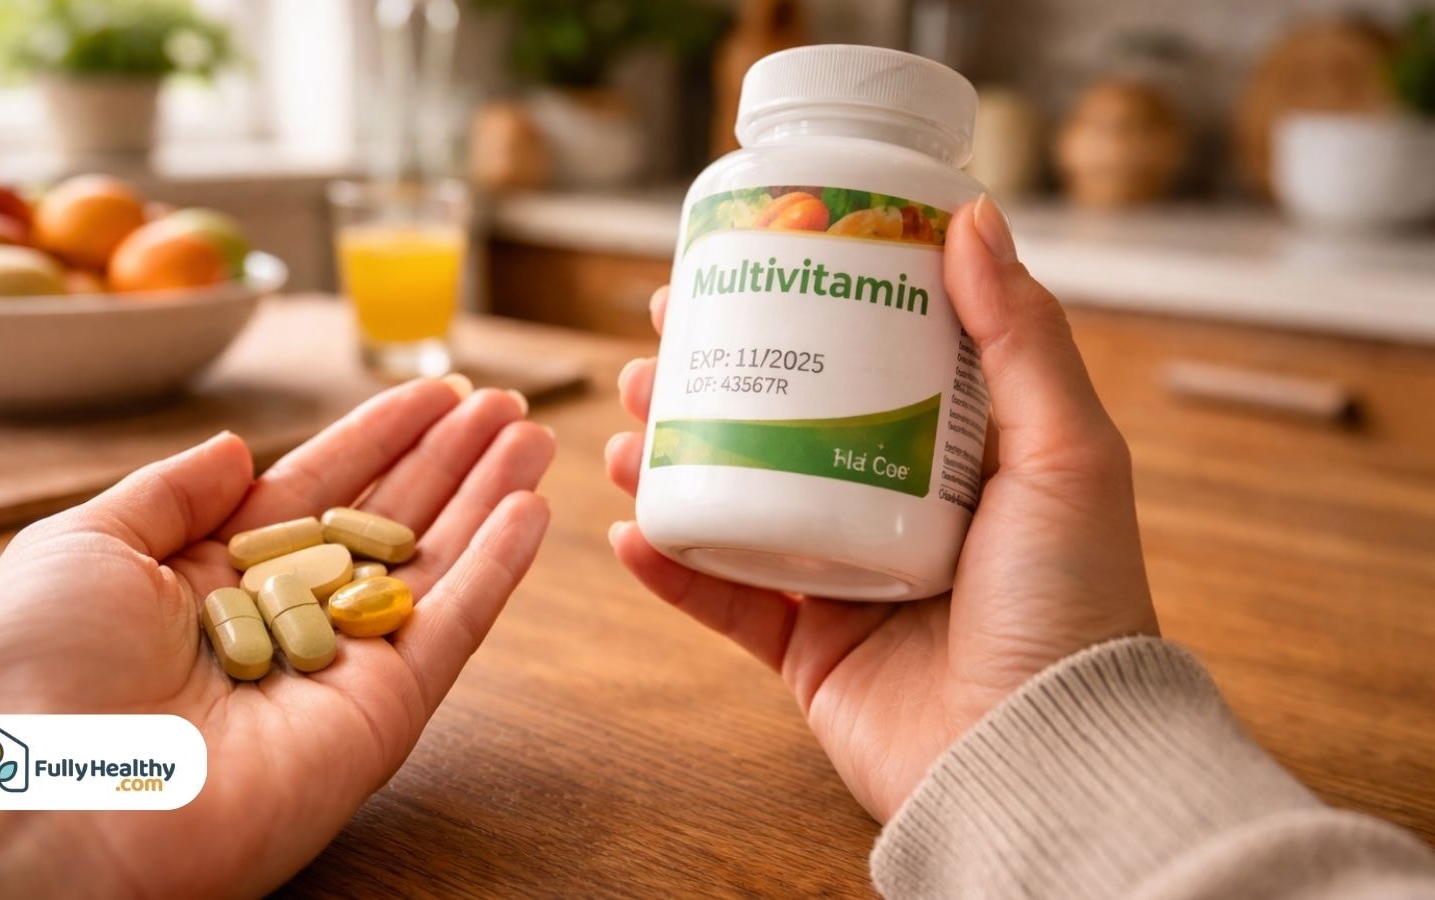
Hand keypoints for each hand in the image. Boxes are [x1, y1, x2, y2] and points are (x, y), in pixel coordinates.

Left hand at [0, 380, 553, 896]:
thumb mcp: (85, 544)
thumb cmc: (33, 672)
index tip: (433, 391)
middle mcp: (284, 619)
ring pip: (434, 566)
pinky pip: (449, 629)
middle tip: (504, 403)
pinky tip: (530, 510)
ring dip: (489, 497)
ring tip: (533, 435)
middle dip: (449, 457)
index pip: (318, 488)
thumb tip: (237, 447)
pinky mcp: (380, 715)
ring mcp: (339, 669)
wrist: (46, 800)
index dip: (379, 436)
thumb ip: (173, 492)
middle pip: (389, 520)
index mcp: (214, 577)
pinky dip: (496, 571)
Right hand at [605, 196, 1156, 821]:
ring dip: (672, 461)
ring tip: (628, 424)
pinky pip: (720, 600)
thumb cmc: (1075, 606)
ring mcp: (842, 577)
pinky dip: (669, 567)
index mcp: (952, 454)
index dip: (798, 308)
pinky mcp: (805, 650)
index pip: (862, 358)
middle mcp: (890, 506)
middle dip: (710, 378)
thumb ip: (1022, 336)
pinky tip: (628, 528)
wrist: (1042, 757)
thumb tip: (973, 217)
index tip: (742, 266)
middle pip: (779, 422)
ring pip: (735, 502)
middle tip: (658, 341)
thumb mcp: (1066, 452)